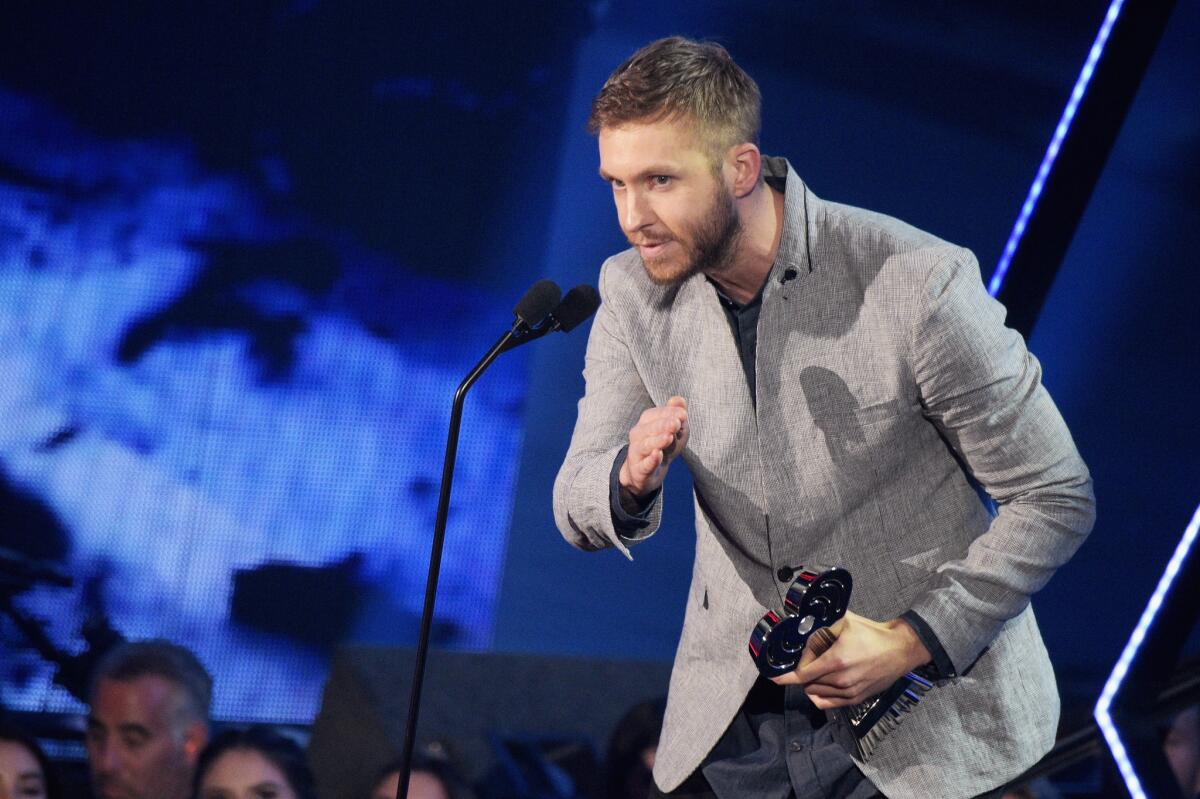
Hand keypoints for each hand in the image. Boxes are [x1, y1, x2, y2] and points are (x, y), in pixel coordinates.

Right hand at [618, 396, 687, 505]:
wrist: (647, 473)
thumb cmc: (664, 447)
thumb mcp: (674, 430)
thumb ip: (676, 414)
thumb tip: (679, 399)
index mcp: (646, 422)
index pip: (657, 414)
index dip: (669, 413)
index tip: (683, 415)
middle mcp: (638, 435)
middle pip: (650, 428)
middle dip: (663, 425)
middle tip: (676, 423)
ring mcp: (637, 452)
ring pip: (646, 445)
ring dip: (657, 441)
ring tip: (668, 438)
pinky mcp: (639, 470)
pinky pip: (644, 465)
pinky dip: (651, 460)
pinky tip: (657, 455)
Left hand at [770, 611, 929, 708]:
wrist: (900, 649)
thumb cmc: (873, 634)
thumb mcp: (844, 622)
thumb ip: (821, 627)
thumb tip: (801, 628)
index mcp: (836, 661)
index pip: (802, 675)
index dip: (785, 677)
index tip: (773, 677)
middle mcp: (842, 680)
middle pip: (808, 683)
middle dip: (802, 672)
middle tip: (806, 659)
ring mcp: (849, 692)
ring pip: (816, 693)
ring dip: (811, 683)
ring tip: (817, 668)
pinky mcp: (856, 699)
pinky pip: (829, 703)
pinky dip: (819, 695)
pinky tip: (818, 685)